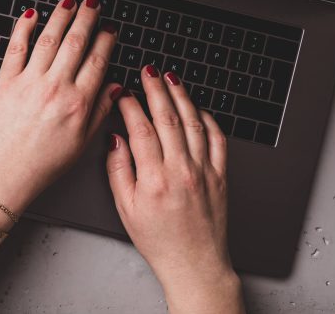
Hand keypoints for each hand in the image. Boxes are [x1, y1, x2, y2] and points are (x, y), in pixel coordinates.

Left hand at [0, 0, 117, 219]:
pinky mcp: (6, 82)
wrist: (4, 171)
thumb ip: (100, 111)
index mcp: (78, 103)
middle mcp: (56, 88)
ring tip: (69, 2)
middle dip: (87, 19)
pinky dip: (24, 28)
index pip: (98, 61)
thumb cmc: (41, 163)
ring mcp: (29, 82)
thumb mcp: (81, 142)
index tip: (109, 29)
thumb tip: (117, 88)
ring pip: (49, 39)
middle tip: (93, 5)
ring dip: (61, 16)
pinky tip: (31, 15)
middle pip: (76, 43)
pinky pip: (16, 47)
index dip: (106, 40)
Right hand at [107, 65, 242, 313]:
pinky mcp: (220, 176)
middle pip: (168, 119)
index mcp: (154, 179)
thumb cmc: (158, 240)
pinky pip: (217, 140)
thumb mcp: (125, 208)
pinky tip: (198, 109)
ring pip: (193, 124)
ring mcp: (204, 171)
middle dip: (157, 90)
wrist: (194, 263)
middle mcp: (181, 171)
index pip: (141, 130)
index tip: (125, 92)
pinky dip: (208, 120)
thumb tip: (115, 140)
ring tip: (172, 80)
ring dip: (182, 97)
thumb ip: (118, 170)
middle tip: (149, 71)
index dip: (132, 106)